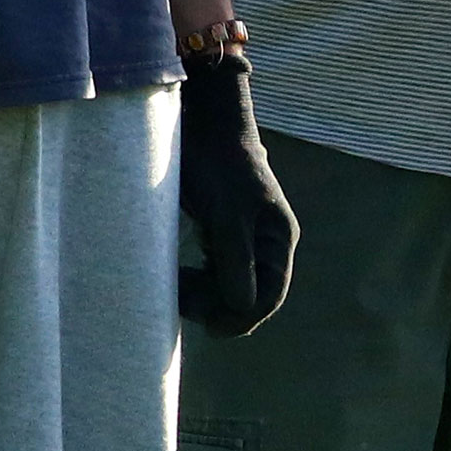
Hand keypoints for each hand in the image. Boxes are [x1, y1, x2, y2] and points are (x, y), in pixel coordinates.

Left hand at [175, 47, 298, 335]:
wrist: (200, 124)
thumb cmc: (217, 165)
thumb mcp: (228, 215)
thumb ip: (237, 262)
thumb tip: (243, 309)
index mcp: (277, 239)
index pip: (268, 296)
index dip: (241, 318)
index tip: (206, 326)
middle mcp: (264, 242)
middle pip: (247, 295)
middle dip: (216, 305)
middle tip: (179, 298)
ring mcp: (241, 237)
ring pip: (225, 285)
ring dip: (202, 293)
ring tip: (173, 285)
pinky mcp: (217, 229)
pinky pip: (210, 269)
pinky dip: (194, 278)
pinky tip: (175, 272)